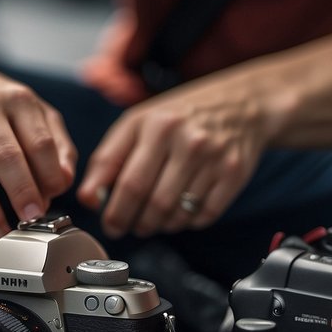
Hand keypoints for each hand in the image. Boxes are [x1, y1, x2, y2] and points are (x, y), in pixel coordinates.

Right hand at [0, 63, 76, 248]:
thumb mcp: (36, 113)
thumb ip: (58, 146)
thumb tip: (64, 182)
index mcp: (15, 99)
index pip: (39, 142)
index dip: (49, 176)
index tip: (52, 198)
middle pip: (5, 158)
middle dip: (21, 195)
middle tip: (31, 220)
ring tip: (2, 235)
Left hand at [77, 75, 271, 237]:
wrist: (241, 103)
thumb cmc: (181, 115)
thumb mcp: (139, 123)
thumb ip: (109, 158)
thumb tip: (89, 198)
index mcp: (156, 125)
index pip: (129, 183)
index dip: (115, 212)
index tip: (109, 224)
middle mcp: (186, 140)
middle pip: (154, 203)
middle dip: (136, 223)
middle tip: (130, 227)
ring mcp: (214, 157)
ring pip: (178, 213)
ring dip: (160, 225)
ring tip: (153, 219)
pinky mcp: (234, 173)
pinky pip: (205, 215)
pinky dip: (188, 222)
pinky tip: (181, 213)